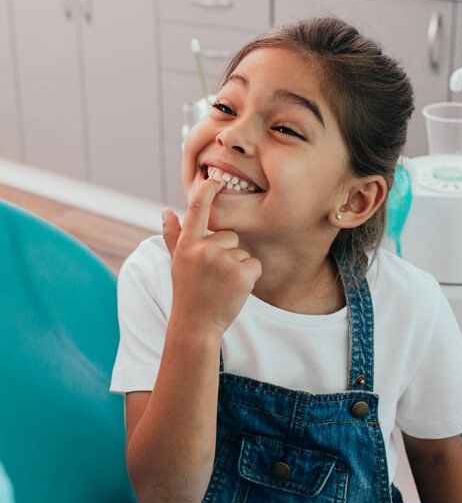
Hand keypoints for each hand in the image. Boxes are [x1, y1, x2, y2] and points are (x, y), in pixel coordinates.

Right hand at [162, 177, 261, 336]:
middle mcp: (203, 248)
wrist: (196, 325)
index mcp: (188, 243)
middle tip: (213, 276)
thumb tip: (165, 211)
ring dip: (237, 267)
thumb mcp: (177, 261)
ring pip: (243, 252)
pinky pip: (254, 264)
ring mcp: (223, 261)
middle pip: (230, 235)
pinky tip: (234, 289)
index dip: (208, 189)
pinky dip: (249, 277)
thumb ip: (173, 235)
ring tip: (221, 284)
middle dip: (227, 253)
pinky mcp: (241, 273)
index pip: (197, 208)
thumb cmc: (187, 291)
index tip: (216, 177)